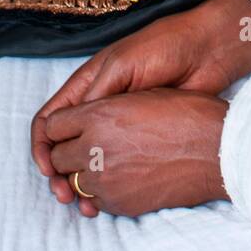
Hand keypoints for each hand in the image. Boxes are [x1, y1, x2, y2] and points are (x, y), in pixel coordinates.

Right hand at [31, 0, 250, 197]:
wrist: (206, 53)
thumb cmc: (164, 48)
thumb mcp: (122, 65)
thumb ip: (97, 95)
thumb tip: (75, 129)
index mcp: (87, 86)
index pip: (50, 120)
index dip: (43, 146)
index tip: (49, 168)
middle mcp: (99, 107)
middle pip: (65, 146)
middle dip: (59, 172)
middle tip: (65, 195)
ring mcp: (120, 125)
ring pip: (89, 161)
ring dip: (82, 183)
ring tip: (84, 202)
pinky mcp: (141, 139)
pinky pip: (117, 165)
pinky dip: (107, 183)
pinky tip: (109, 197)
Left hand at [44, 88, 229, 216]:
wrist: (215, 150)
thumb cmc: (187, 115)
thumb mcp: (143, 96)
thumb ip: (107, 106)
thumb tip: (90, 116)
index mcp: (98, 115)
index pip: (52, 126)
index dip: (61, 127)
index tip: (70, 130)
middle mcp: (94, 147)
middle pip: (57, 158)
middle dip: (68, 153)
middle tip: (88, 149)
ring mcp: (105, 180)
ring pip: (73, 182)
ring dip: (85, 174)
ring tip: (109, 165)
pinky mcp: (118, 203)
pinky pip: (94, 200)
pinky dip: (102, 192)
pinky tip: (122, 180)